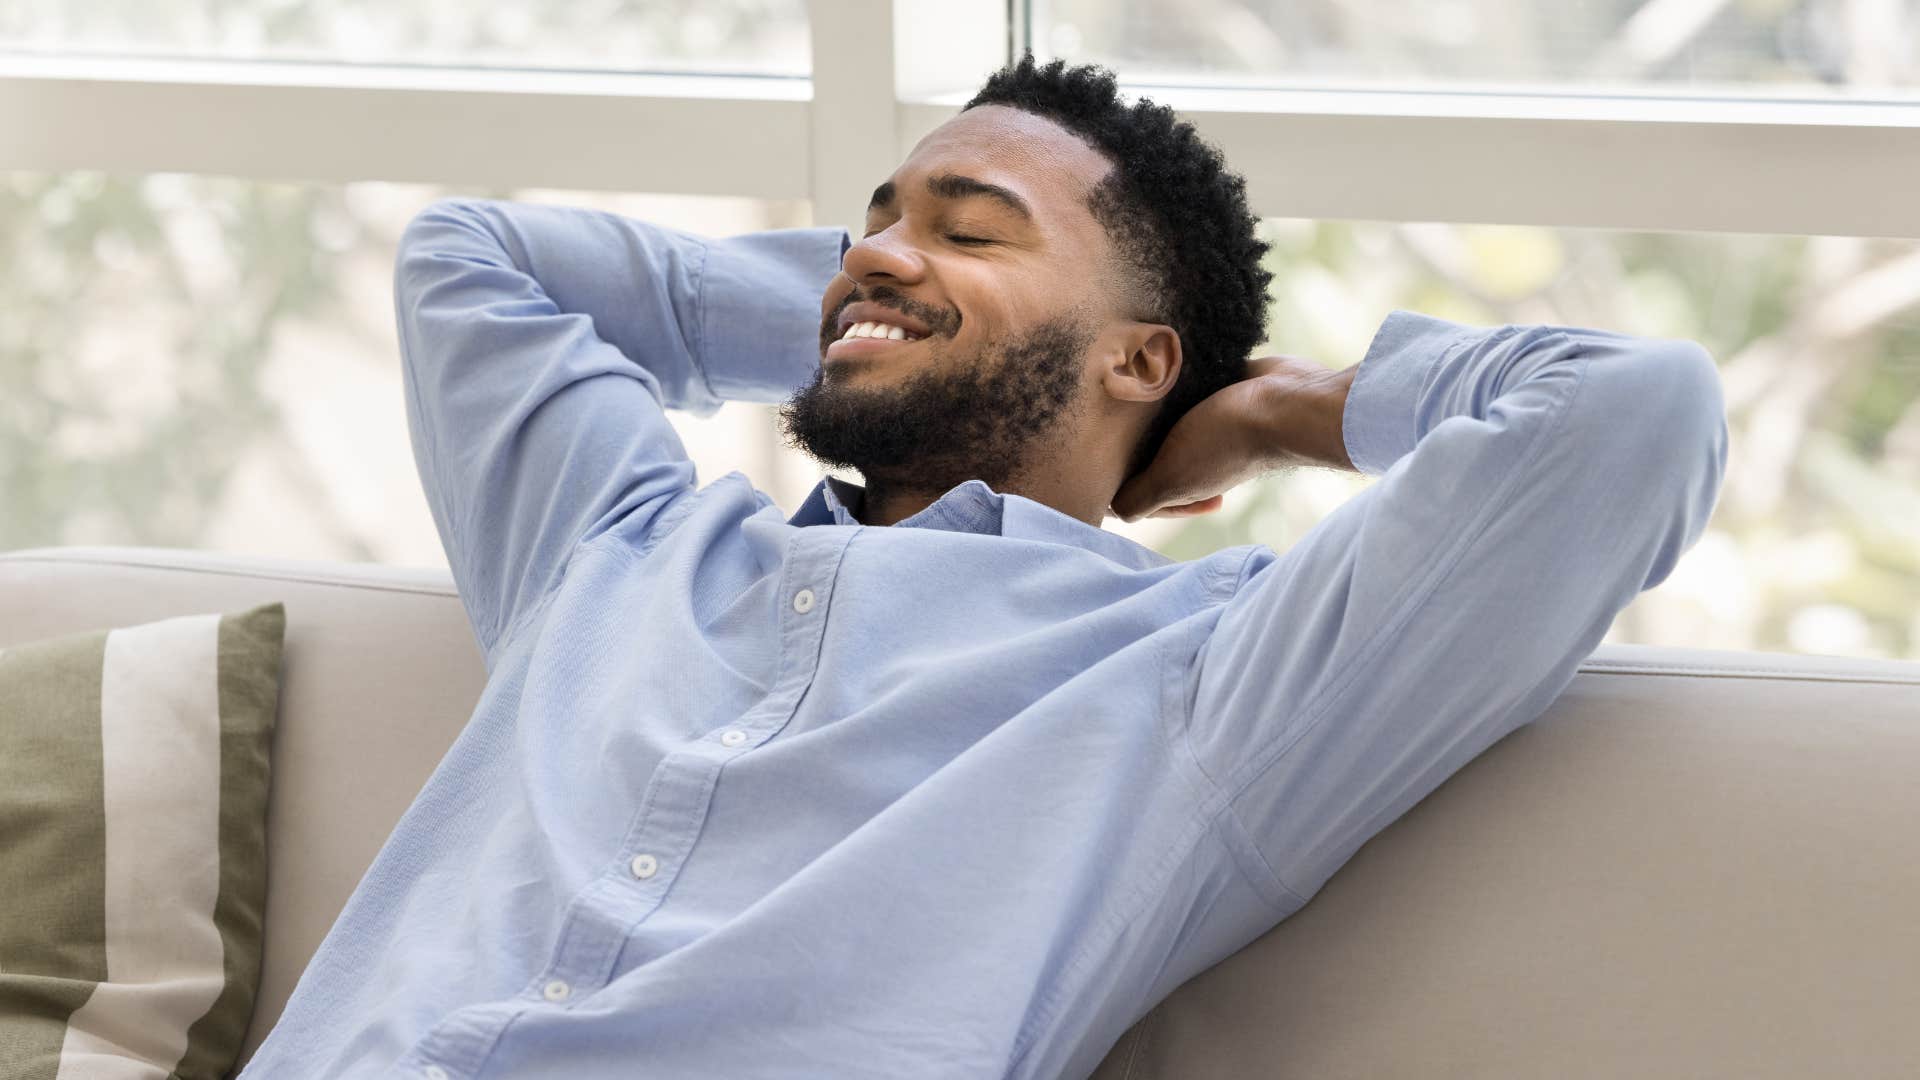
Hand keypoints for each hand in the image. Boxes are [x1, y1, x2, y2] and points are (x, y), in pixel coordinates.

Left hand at [1108, 355, 1344, 522]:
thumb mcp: (1172, 477)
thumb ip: (1141, 498)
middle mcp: (1198, 456)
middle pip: (1153, 456)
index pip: (1144, 494)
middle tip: (1113, 420)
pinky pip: (1193, 387)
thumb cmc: (1225, 441)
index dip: (1121, 484)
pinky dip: (1178, 378)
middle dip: (1133, 441)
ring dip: (1152, 407)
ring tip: (1132, 390)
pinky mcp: (1223, 390)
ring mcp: (1212, 424)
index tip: (1109, 462)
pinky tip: (1163, 369)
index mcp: (1184, 482)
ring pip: (1170, 420)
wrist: (1285, 402)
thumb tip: (1112, 509)